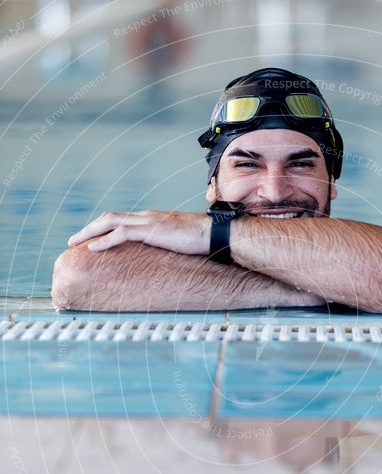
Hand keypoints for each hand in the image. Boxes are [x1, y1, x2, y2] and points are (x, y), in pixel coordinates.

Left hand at [67, 211, 210, 255]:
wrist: (215, 234)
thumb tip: (162, 257)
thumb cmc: (202, 240)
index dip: (103, 227)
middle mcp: (147, 216)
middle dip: (90, 228)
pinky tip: (92, 248)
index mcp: (152, 218)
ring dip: (90, 232)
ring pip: (110, 222)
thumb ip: (166, 245)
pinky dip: (104, 240)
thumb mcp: (179, 242)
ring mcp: (148, 221)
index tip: (91, 236)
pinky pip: (121, 233)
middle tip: (75, 239)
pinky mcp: (151, 230)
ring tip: (76, 242)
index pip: (121, 219)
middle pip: (110, 217)